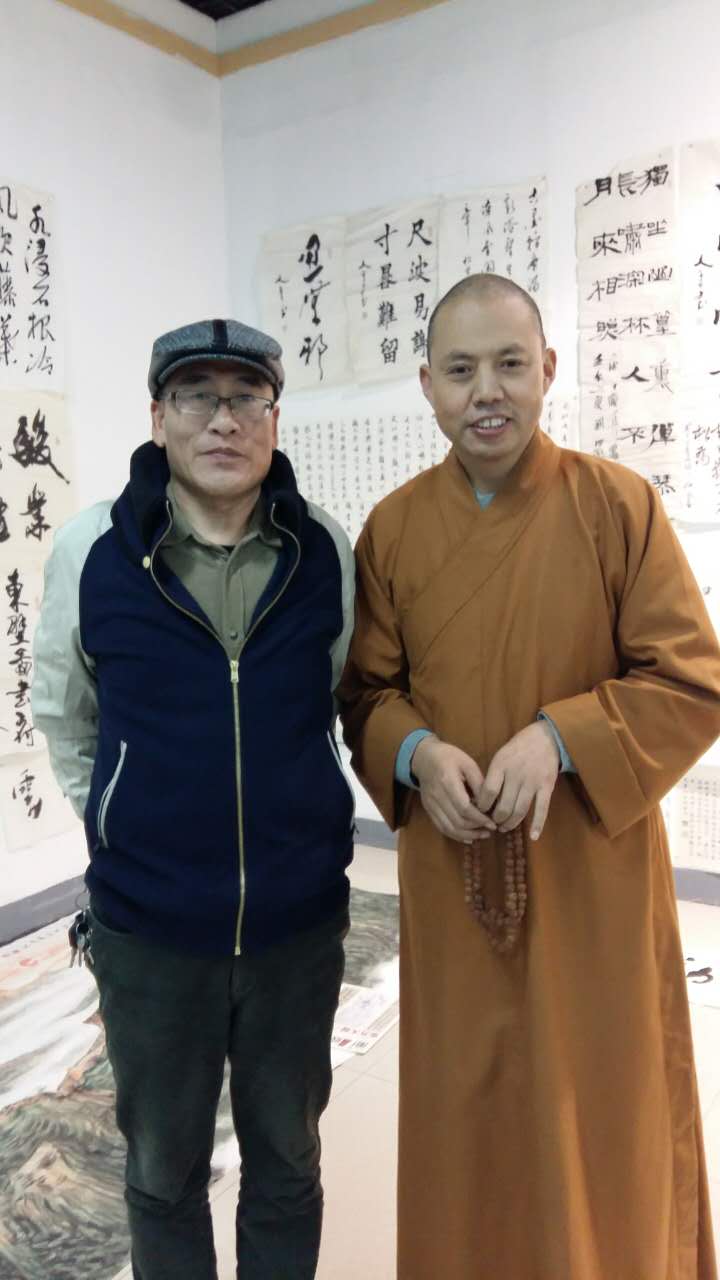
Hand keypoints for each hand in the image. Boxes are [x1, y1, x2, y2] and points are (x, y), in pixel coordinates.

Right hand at [411, 737, 496, 843]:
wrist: (424, 757)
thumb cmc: (449, 757)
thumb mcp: (467, 763)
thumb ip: (478, 782)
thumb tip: (489, 803)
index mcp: (447, 781)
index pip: (464, 808)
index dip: (479, 819)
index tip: (493, 823)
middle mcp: (437, 796)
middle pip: (457, 821)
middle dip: (476, 829)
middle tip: (491, 829)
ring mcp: (430, 804)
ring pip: (449, 828)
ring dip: (467, 835)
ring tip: (482, 835)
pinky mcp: (429, 809)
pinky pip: (441, 827)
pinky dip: (456, 835)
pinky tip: (468, 837)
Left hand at [475, 722, 559, 841]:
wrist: (545, 738)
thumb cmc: (518, 748)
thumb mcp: (500, 756)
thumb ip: (492, 776)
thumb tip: (482, 800)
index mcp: (501, 765)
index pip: (488, 792)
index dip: (482, 807)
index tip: (480, 812)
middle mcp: (516, 774)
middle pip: (503, 806)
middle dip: (496, 819)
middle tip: (493, 824)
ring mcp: (533, 781)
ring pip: (520, 810)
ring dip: (511, 823)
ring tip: (505, 828)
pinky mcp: (547, 787)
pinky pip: (542, 809)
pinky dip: (538, 824)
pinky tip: (533, 836)